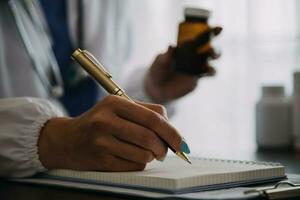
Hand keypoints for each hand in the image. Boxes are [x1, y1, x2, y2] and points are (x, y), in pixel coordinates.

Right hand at [38, 95, 182, 171]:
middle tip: (165, 151)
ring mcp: (101, 141)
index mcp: (114, 103)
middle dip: (165, 148)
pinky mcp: (100, 160)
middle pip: (150, 137)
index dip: (172, 131)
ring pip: (144, 154)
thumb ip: (146, 112)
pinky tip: (132, 157)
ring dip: (152, 156)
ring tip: (146, 152)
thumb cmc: (98, 122)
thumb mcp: (117, 108)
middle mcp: (106, 120)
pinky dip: (140, 163)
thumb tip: (172, 128)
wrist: (65, 140)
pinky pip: (133, 165)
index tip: (181, 143)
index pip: (153, 117)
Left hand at [145, 27, 221, 103]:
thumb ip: (166, 56)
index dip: (210, 32)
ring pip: (212, 60)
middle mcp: (194, 55)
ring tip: (211, 56)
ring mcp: (197, 67)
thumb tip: (171, 46)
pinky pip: (209, 73)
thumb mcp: (159, 61)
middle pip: (210, 48)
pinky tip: (208, 70)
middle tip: (211, 48)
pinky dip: (211, 71)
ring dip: (215, 56)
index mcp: (186, 47)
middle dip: (214, 46)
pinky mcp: (197, 78)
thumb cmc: (157, 71)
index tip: (217, 28)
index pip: (200, 37)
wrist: (157, 88)